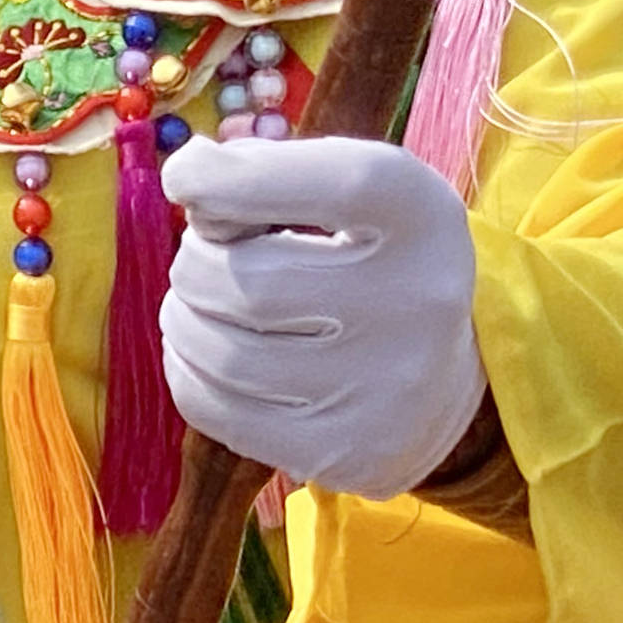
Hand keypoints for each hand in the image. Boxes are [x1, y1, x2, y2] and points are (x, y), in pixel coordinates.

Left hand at [161, 135, 485, 498]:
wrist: (439, 380)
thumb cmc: (371, 262)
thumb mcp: (353, 193)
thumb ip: (275, 170)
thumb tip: (187, 178)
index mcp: (421, 215)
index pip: (332, 180)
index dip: (235, 176)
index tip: (186, 177)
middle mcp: (416, 302)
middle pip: (249, 282)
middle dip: (195, 263)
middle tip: (203, 257)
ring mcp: (382, 388)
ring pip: (222, 352)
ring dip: (184, 318)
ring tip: (201, 305)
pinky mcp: (343, 453)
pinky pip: (216, 410)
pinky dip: (188, 372)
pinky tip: (208, 354)